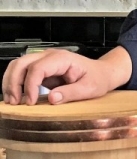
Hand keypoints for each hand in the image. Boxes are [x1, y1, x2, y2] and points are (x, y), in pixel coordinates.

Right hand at [1, 47, 132, 106]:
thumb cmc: (98, 78)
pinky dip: (15, 83)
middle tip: (14, 102)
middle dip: (13, 82)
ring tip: (12, 101)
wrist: (103, 72)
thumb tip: (52, 99)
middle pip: (22, 63)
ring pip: (18, 65)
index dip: (30, 85)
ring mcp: (44, 61)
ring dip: (11, 82)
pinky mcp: (41, 69)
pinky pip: (23, 73)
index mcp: (62, 59)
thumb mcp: (90, 88)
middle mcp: (50, 56)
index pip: (38, 68)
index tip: (31, 102)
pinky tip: (17, 97)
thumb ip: (71, 93)